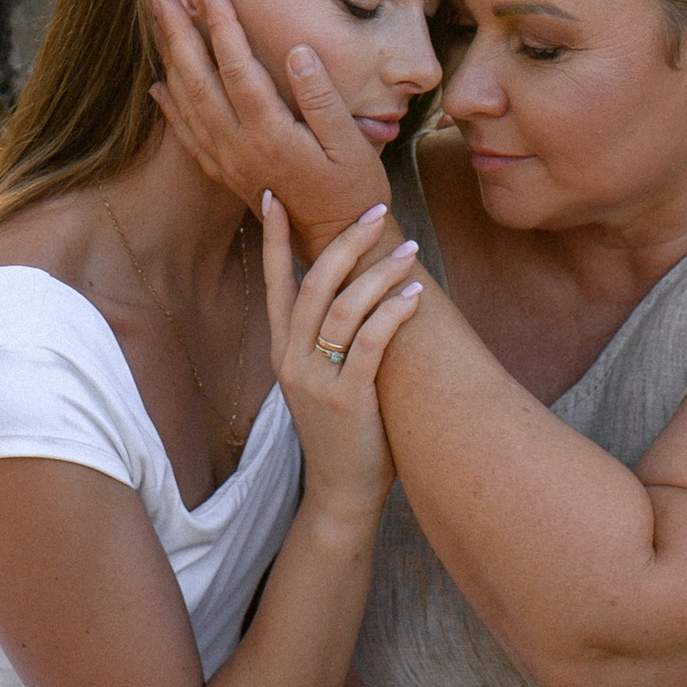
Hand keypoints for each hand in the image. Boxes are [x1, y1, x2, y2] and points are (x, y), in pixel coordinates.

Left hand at [153, 0, 388, 248]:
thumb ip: (322, 98)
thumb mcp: (351, 144)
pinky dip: (171, 108)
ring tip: (159, 24)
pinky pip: (189, 137)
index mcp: (271, 135)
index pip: (239, 70)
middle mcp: (240, 148)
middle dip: (180, 35)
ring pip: (188, 106)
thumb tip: (298, 52)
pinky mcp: (227, 174)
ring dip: (171, 61)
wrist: (338, 245)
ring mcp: (229, 163)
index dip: (222, 28)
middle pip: (199, 83)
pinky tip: (158, 87)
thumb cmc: (354, 191)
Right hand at [264, 198, 422, 520]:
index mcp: (283, 349)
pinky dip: (392, 314)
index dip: (275, 238)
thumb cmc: (344, 428)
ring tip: (410, 251)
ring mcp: (315, 380)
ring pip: (344, 309)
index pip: (275, 281)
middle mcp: (291, 359)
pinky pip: (370, 343)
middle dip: (345, 242)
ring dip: (379, 274)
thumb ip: (331, 335)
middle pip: (314, 284)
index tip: (273, 193)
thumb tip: (358, 283)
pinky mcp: (345, 399)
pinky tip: (414, 295)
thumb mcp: (324, 376)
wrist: (341, 493)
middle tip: (376, 212)